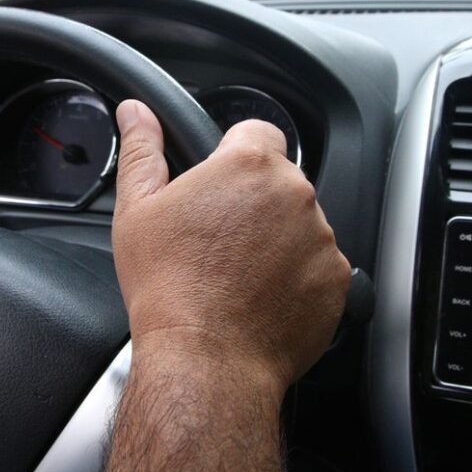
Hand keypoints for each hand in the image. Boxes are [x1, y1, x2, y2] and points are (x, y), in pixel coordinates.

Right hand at [112, 100, 351, 396]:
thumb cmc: (170, 287)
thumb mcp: (138, 210)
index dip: (234, 155)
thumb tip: (136, 113)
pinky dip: (297, 277)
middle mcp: (295, 194)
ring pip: (300, 223)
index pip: (256, 132)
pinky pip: (318, 266)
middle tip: (218, 239)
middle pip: (279, 181)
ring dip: (277, 239)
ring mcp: (321, 238)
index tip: (218, 184)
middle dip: (254, 202)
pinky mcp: (336, 280)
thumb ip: (141, 150)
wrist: (206, 358)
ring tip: (238, 273)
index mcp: (248, 165)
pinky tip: (261, 296)